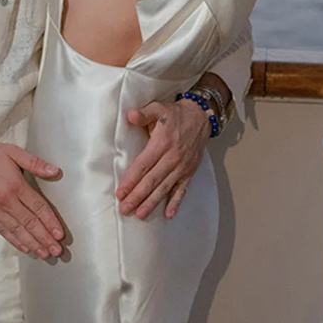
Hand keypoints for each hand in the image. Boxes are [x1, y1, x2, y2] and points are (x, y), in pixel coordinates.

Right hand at [0, 140, 64, 258]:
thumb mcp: (12, 151)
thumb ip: (35, 163)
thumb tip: (55, 171)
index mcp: (15, 185)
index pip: (38, 208)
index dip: (50, 222)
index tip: (60, 234)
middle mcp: (5, 201)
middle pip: (30, 223)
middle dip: (45, 239)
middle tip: (57, 250)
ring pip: (17, 231)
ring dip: (33, 244)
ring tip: (45, 254)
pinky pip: (3, 232)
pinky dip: (16, 242)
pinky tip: (26, 248)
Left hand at [116, 98, 209, 220]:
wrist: (201, 117)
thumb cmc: (176, 114)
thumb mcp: (158, 108)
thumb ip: (144, 114)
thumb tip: (130, 115)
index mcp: (162, 143)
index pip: (143, 165)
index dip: (131, 180)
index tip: (120, 192)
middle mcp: (172, 158)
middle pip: (152, 181)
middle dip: (137, 196)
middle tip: (125, 209)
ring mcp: (182, 167)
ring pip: (165, 188)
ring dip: (152, 203)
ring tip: (140, 214)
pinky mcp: (189, 172)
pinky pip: (182, 190)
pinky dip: (176, 202)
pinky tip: (168, 214)